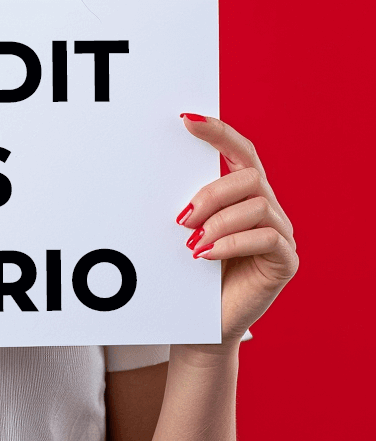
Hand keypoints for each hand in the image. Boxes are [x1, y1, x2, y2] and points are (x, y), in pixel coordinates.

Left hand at [176, 113, 296, 346]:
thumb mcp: (185, 227)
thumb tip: (155, 164)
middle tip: (182, 217)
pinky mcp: (286, 261)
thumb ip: (186, 199)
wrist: (201, 320)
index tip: (186, 119)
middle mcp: (267, 207)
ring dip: (220, 221)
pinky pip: (267, 239)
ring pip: (258, 205)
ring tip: (192, 242)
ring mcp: (281, 234)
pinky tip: (205, 255)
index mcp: (243, 191)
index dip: (218, 131)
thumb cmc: (190, 269)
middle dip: (212, 193)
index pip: (240, 150)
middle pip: (249, 176)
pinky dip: (232, 243)